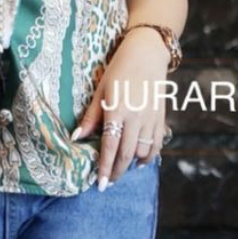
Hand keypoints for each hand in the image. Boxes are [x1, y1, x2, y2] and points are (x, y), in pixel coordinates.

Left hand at [71, 31, 171, 188]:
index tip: (99, 184)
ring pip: (143, 152)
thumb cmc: (118, 69)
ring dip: (131, 164)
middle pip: (126, 154)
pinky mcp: (161, 117)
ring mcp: (150, 118)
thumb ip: (91, 116)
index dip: (105, 168)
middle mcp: (135, 117)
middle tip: (108, 184)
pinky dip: (149, 156)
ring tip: (121, 170)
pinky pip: (157, 144)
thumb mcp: (100, 90)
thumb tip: (77, 138)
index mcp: (117, 110)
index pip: (110, 147)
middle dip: (117, 172)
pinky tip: (139, 161)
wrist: (147, 54)